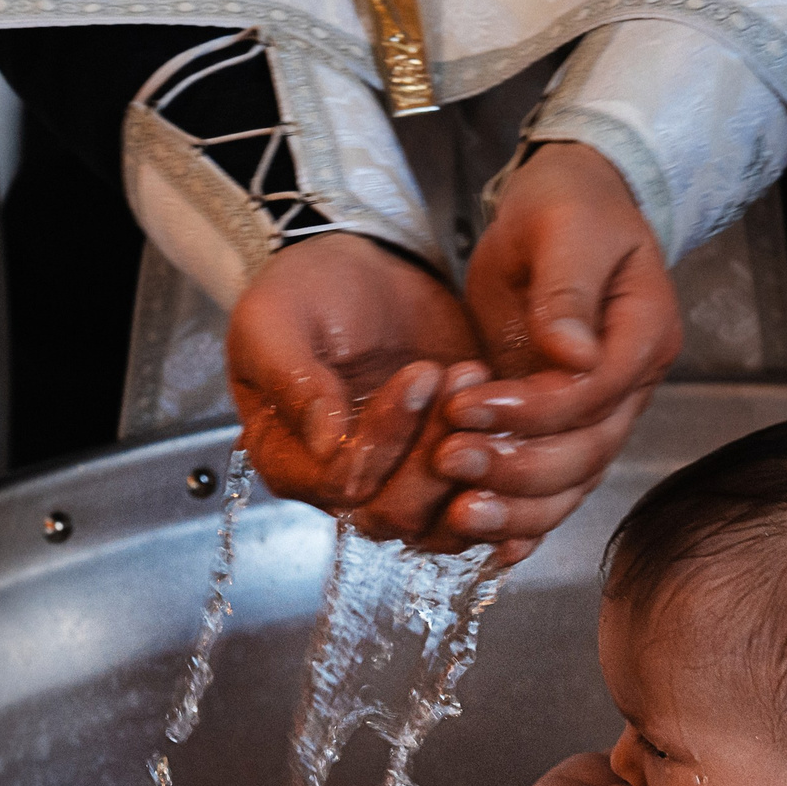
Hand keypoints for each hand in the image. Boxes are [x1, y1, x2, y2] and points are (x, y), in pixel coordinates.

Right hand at [226, 233, 482, 539]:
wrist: (367, 271)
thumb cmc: (308, 292)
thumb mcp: (276, 319)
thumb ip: (292, 379)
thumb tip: (326, 443)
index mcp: (288, 460)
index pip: (339, 485)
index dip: (382, 441)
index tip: (420, 374)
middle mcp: (343, 487)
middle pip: (395, 513)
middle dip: (432, 446)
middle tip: (451, 375)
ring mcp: (401, 485)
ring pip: (445, 514)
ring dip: (472, 452)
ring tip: (474, 373)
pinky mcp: (452, 474)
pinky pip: (486, 502)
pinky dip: (503, 466)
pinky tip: (510, 407)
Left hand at [431, 143, 681, 551]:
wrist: (568, 208)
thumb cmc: (571, 208)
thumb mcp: (566, 230)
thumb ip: (568, 294)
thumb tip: (571, 354)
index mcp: (643, 335)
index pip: (595, 394)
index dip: (534, 409)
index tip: (468, 404)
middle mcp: (629, 386)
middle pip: (587, 453)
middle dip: (516, 465)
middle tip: (448, 458)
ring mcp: (599, 413)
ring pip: (571, 483)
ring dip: (516, 507)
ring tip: (456, 513)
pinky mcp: (561, 426)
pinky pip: (551, 487)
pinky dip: (521, 521)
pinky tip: (484, 545)